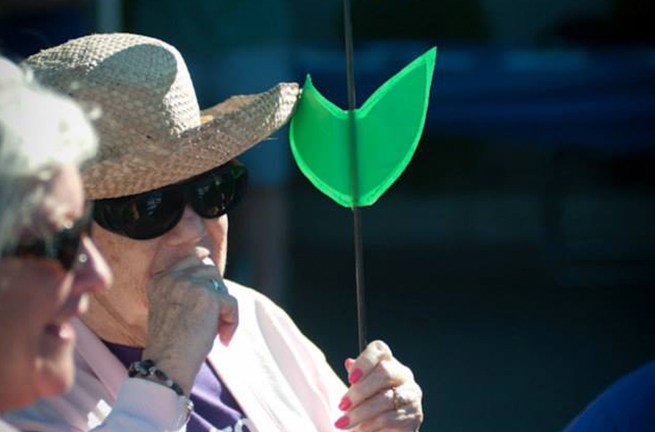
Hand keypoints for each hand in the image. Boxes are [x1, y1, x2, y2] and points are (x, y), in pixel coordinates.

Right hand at [142, 255, 237, 394]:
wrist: (167, 366)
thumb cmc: (170, 346)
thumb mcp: (171, 310)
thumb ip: (186, 291)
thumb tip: (216, 281)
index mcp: (160, 280)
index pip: (190, 261)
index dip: (203, 280)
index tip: (205, 304)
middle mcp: (172, 278)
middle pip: (208, 269)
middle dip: (216, 292)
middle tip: (213, 319)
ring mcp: (190, 284)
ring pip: (221, 285)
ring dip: (224, 306)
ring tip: (218, 329)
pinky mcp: (208, 296)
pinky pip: (231, 302)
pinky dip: (233, 321)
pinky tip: (223, 339)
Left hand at [335, 340, 422, 431]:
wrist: (390, 431)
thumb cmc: (372, 405)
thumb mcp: (363, 390)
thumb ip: (357, 377)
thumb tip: (349, 363)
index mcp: (390, 363)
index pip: (380, 350)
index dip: (364, 361)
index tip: (350, 378)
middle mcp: (404, 375)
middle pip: (384, 373)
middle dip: (359, 391)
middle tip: (341, 406)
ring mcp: (412, 395)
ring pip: (384, 399)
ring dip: (359, 413)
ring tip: (343, 423)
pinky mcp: (414, 416)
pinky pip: (388, 419)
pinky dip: (369, 426)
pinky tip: (358, 430)